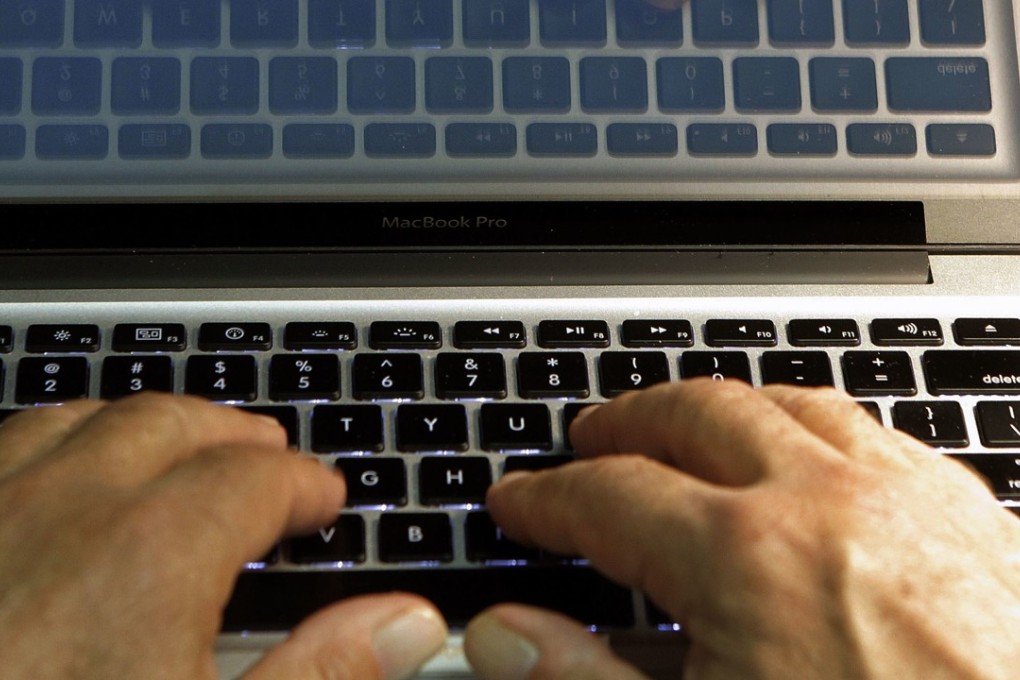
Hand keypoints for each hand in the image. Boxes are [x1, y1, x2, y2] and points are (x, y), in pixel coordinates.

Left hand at [0, 394, 445, 679]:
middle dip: (231, 434)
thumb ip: (320, 673)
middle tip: (266, 458)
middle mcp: (59, 509)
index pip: (257, 476)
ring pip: (74, 420)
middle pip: (169, 423)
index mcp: (149, 554)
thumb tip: (404, 625)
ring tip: (173, 448)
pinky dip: (48, 446)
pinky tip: (53, 481)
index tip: (324, 499)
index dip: (305, 482)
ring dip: (140, 425)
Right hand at [465, 380, 1019, 678]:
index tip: (519, 501)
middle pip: (699, 413)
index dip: (547, 497)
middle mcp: (830, 502)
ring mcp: (912, 502)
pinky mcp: (976, 522)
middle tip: (592, 436)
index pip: (607, 494)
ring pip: (796, 404)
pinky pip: (882, 437)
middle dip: (630, 419)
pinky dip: (821, 432)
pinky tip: (815, 460)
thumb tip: (506, 636)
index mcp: (747, 559)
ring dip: (727, 410)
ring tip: (691, 428)